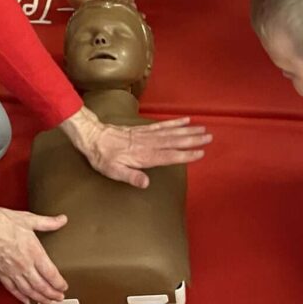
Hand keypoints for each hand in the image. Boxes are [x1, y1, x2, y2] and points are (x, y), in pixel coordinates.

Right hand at [0, 206, 68, 303]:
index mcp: (34, 253)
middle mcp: (25, 266)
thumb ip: (48, 222)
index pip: (51, 274)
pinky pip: (13, 289)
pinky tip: (26, 301)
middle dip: (52, 294)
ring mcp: (12, 272)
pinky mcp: (1, 274)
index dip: (59, 283)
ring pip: (29, 291)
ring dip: (39, 298)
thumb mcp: (29, 219)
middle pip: (42, 286)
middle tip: (59, 298)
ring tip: (47, 302)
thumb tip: (63, 219)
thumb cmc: (3, 222)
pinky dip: (21, 297)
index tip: (64, 287)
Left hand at [64, 106, 210, 189]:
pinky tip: (186, 120)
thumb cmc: (103, 157)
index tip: (200, 152)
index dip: (185, 154)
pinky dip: (175, 122)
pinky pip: (162, 125)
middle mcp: (148, 144)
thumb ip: (130, 176)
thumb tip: (146, 183)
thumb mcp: (113, 171)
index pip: (168, 156)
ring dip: (188, 131)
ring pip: (171, 132)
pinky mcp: (143, 129)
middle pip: (174, 141)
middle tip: (209, 137)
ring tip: (203, 129)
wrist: (93, 137)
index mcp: (143, 156)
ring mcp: (146, 135)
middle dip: (193, 140)